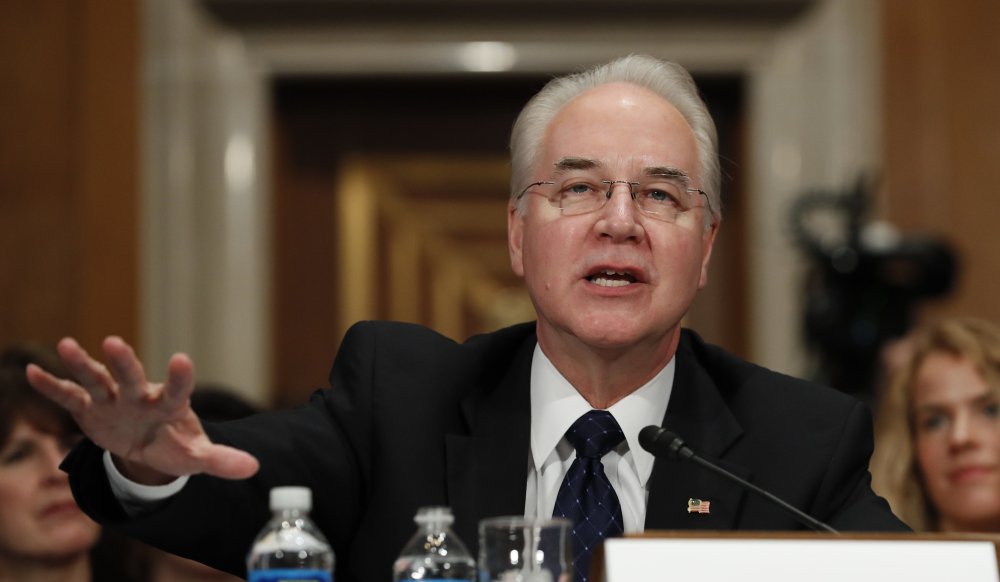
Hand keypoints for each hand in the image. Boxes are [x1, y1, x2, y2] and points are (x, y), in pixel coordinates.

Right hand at [26, 336, 259, 483]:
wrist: (147, 445)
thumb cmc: (175, 444)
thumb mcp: (196, 456)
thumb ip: (221, 460)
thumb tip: (254, 468)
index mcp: (169, 406)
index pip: (177, 390)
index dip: (179, 377)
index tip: (182, 360)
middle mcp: (140, 396)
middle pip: (132, 376)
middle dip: (124, 362)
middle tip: (115, 341)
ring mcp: (113, 400)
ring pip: (97, 379)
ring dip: (82, 364)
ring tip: (67, 344)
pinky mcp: (90, 409)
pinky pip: (69, 396)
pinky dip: (52, 386)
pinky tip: (34, 372)